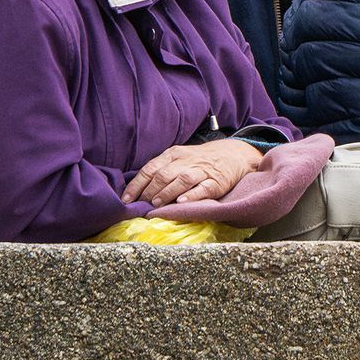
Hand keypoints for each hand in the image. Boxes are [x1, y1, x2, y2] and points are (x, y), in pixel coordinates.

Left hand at [124, 138, 264, 205]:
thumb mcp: (179, 157)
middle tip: (141, 205)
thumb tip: (137, 190)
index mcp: (173, 154)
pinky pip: (203, 188)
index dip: (136, 185)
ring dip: (167, 192)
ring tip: (156, 204)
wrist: (233, 154)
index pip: (150, 169)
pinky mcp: (216, 182)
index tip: (126, 200)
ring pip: (181, 180)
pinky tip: (182, 202)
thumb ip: (161, 170)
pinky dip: (192, 195)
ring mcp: (201, 171)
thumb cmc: (199, 160)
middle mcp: (186, 161)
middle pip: (164, 174)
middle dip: (149, 191)